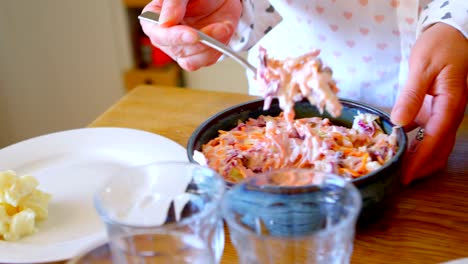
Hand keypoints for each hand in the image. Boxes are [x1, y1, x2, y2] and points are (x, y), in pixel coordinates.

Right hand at [140, 0, 241, 70]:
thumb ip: (173, 3)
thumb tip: (165, 23)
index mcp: (154, 19)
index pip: (159, 35)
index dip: (176, 37)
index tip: (194, 35)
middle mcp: (165, 38)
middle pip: (177, 50)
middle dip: (201, 42)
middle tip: (219, 29)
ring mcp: (181, 48)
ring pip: (192, 61)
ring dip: (212, 46)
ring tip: (223, 27)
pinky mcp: (198, 55)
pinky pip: (207, 61)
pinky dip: (219, 48)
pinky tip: (223, 31)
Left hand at [391, 23, 467, 184]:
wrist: (452, 35)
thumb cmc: (438, 47)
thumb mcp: (422, 68)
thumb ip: (412, 96)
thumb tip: (398, 122)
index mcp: (450, 104)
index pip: (435, 140)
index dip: (419, 160)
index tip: (405, 175)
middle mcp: (451, 113)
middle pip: (439, 149)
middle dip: (421, 167)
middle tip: (399, 179)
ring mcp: (446, 113)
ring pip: (436, 145)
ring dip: (420, 159)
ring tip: (399, 169)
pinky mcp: (438, 111)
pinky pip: (430, 134)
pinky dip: (417, 145)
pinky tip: (401, 149)